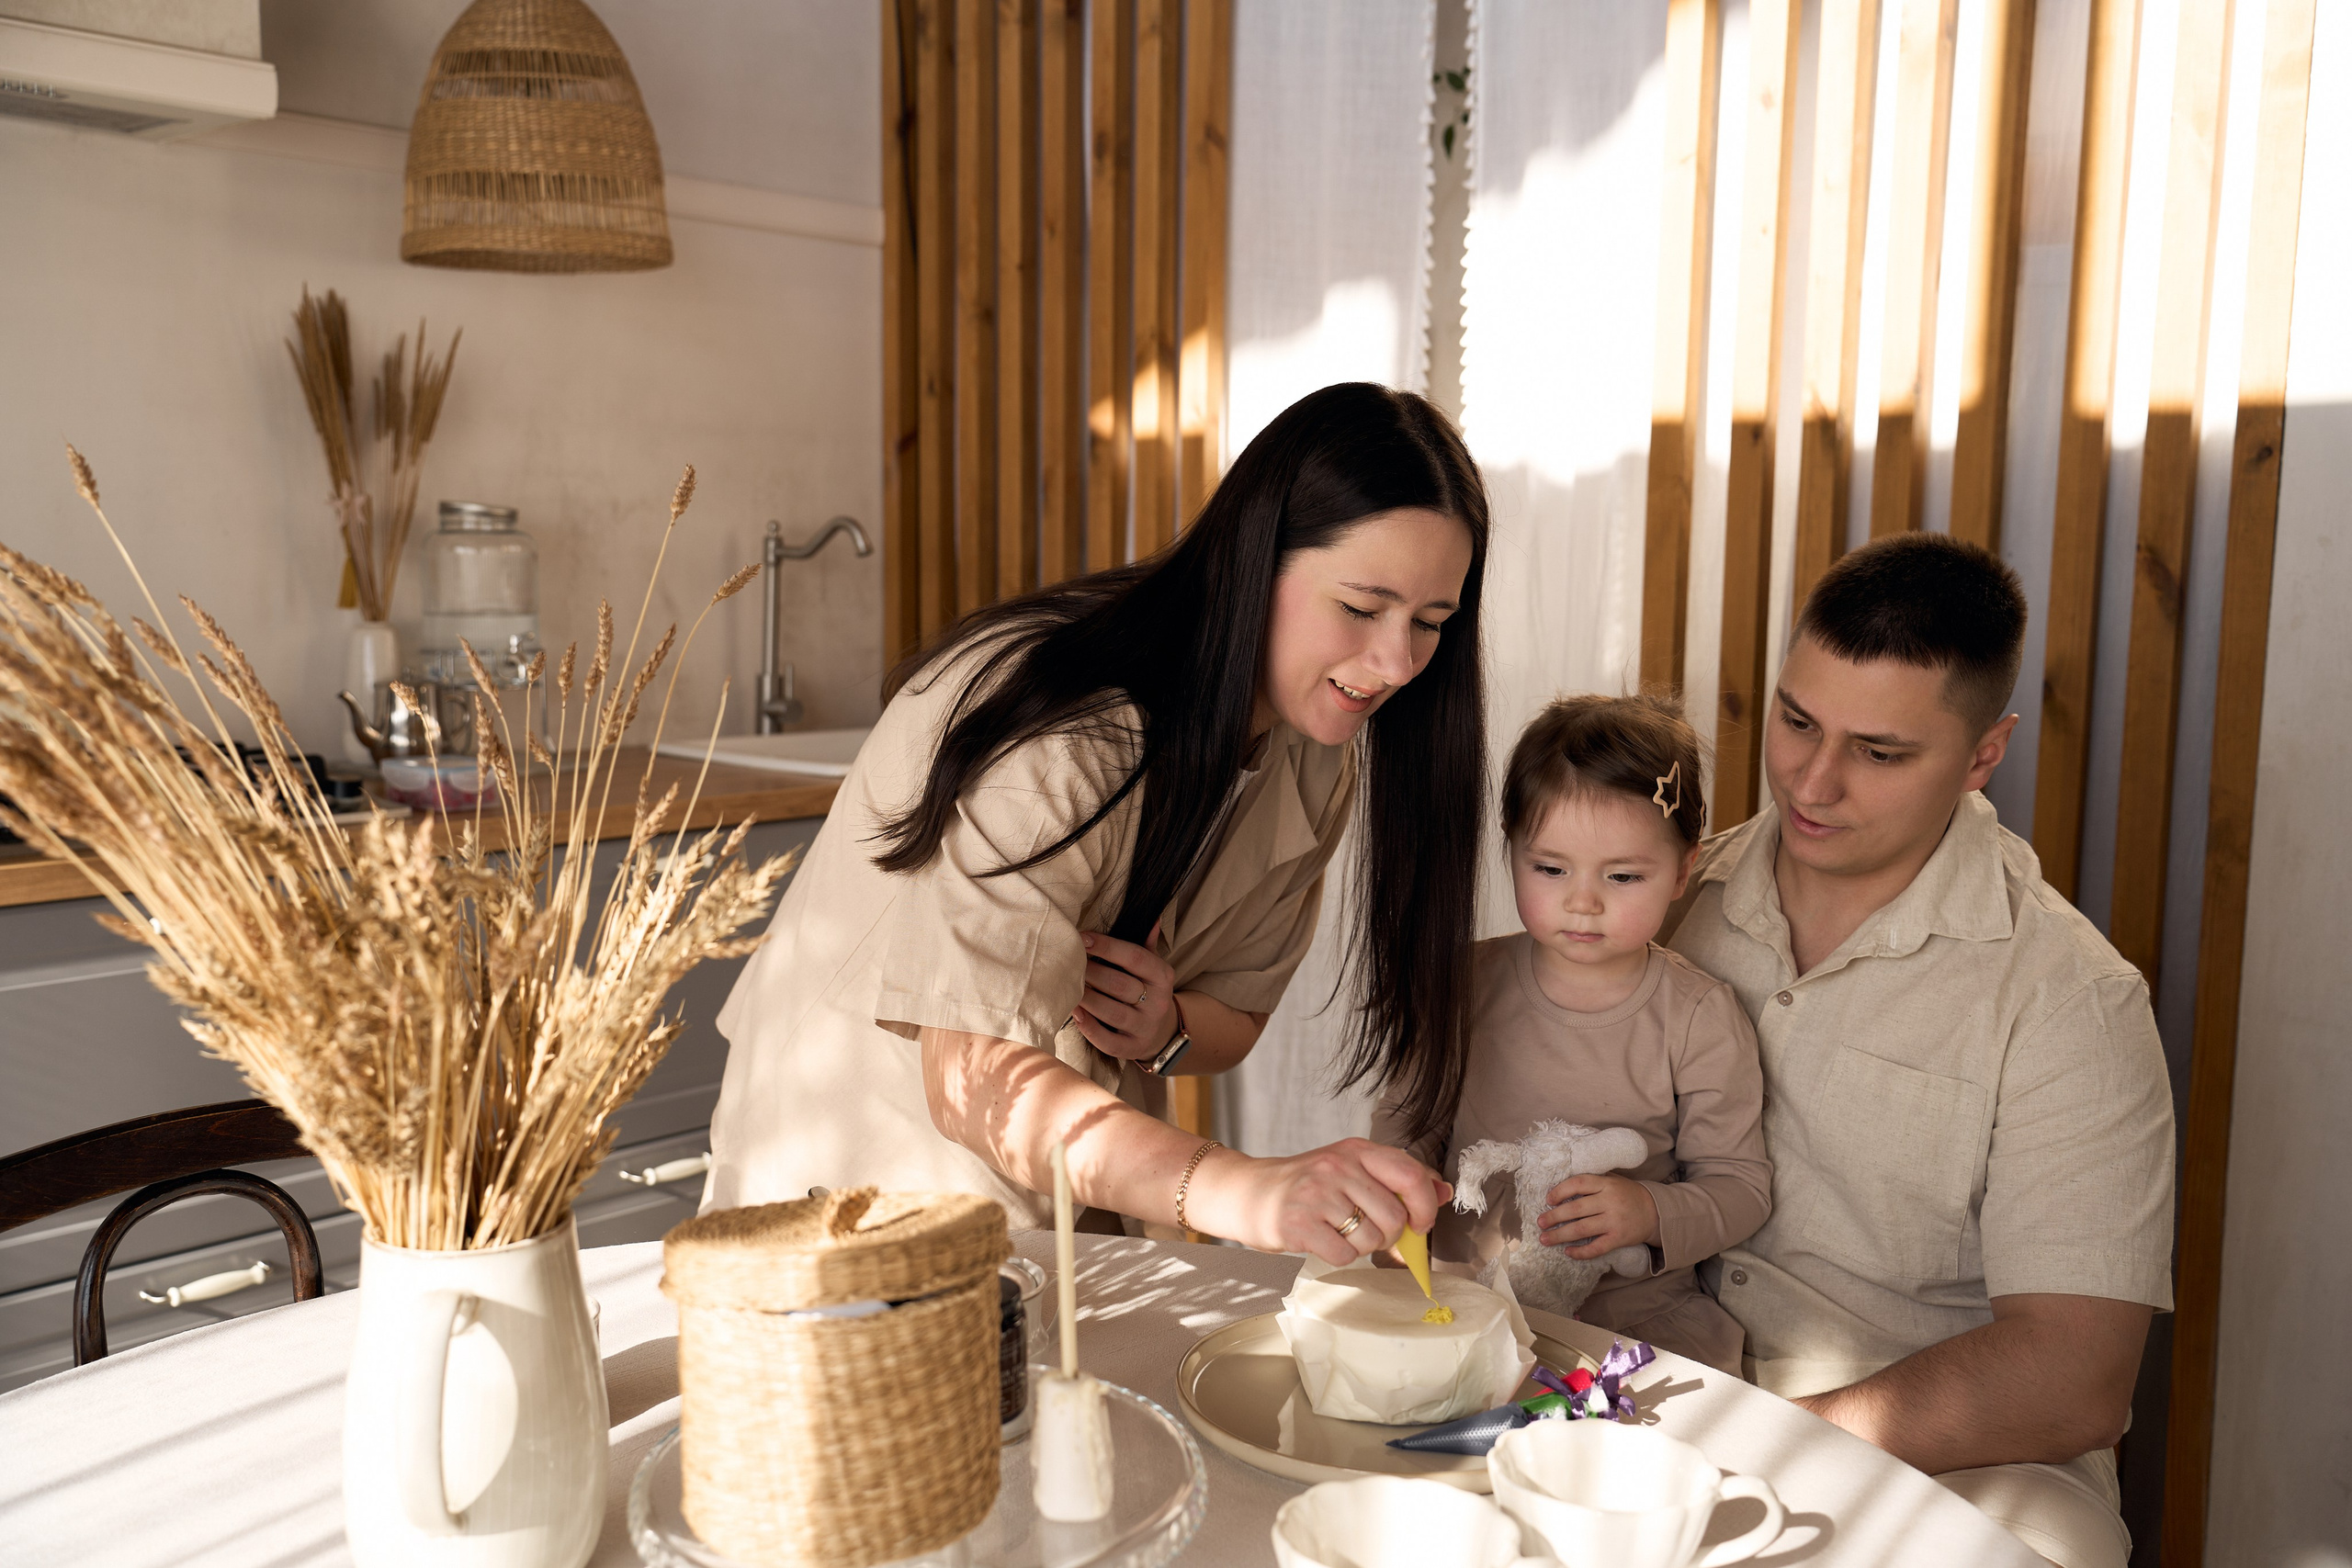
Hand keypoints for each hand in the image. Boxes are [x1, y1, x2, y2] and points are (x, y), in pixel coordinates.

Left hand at [1073, 928, 1179, 1061]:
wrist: (1162, 1032)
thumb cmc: (1147, 991)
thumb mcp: (1152, 967)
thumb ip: (1146, 944)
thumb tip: (1150, 918)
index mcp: (1162, 976)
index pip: (1135, 957)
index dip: (1107, 946)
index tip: (1082, 937)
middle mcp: (1158, 1002)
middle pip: (1120, 985)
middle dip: (1091, 972)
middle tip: (1068, 962)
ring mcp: (1146, 1027)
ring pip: (1113, 1012)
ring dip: (1087, 998)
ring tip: (1066, 986)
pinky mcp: (1133, 1048)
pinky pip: (1109, 1041)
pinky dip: (1089, 1028)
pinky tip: (1075, 1013)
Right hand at [1184, 1138, 1452, 1265]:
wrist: (1248, 1192)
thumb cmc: (1305, 1185)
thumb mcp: (1351, 1170)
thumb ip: (1396, 1179)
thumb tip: (1444, 1191)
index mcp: (1357, 1150)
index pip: (1411, 1176)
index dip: (1425, 1206)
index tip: (1419, 1224)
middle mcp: (1338, 1167)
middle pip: (1394, 1217)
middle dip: (1388, 1236)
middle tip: (1366, 1231)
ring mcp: (1317, 1194)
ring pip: (1370, 1239)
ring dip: (1361, 1247)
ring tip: (1338, 1232)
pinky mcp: (1299, 1223)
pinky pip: (1343, 1255)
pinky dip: (1338, 1256)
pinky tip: (1322, 1241)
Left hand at [1537, 1173, 1659, 1258]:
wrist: (1656, 1212)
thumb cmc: (1627, 1195)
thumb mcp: (1613, 1180)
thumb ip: (1592, 1181)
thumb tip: (1560, 1188)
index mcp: (1606, 1184)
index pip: (1578, 1183)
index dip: (1560, 1191)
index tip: (1548, 1200)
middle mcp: (1610, 1201)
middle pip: (1576, 1209)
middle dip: (1554, 1217)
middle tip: (1539, 1223)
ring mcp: (1614, 1221)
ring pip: (1582, 1229)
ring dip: (1560, 1235)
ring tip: (1545, 1239)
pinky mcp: (1619, 1239)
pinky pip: (1597, 1248)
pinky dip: (1581, 1252)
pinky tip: (1568, 1252)